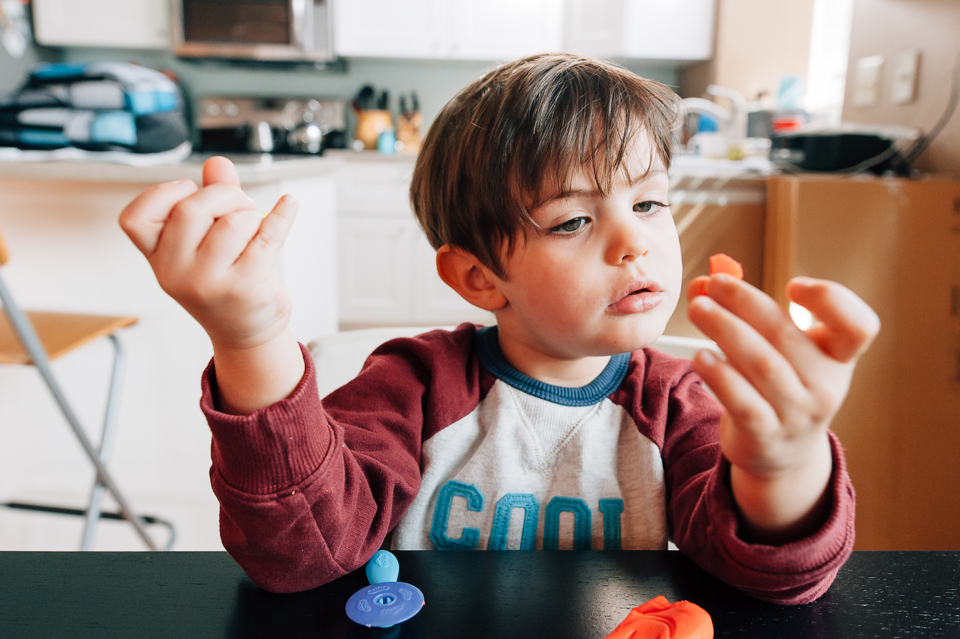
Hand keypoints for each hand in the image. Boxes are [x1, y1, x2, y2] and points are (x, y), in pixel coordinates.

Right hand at [119, 156, 297, 351]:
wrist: (245, 334)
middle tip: (239, 206)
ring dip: (251, 214)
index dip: (163, 194)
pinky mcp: (246, 287)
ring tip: (254, 228)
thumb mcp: (204, 243)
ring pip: (233, 222)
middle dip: (223, 195)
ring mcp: (210, 283)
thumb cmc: (222, 282)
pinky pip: (267, 236)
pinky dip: (282, 214)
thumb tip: (218, 163)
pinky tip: (290, 204)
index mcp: (158, 259)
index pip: (136, 217)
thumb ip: (210, 198)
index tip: (188, 192)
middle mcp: (177, 274)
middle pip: (191, 208)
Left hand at [686, 274, 879, 540]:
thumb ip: (743, 312)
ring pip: (761, 365)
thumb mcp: (776, 350)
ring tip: (698, 309)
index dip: (833, 301)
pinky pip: (743, 402)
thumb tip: (702, 284)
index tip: (792, 286)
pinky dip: (720, 376)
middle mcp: (826, 387)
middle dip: (745, 303)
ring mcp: (797, 415)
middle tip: (713, 283)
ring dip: (726, 331)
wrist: (783, 453)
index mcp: (838, 358)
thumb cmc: (780, 385)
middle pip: (786, 336)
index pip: (858, 327)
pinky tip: (701, 357)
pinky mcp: (766, 436)